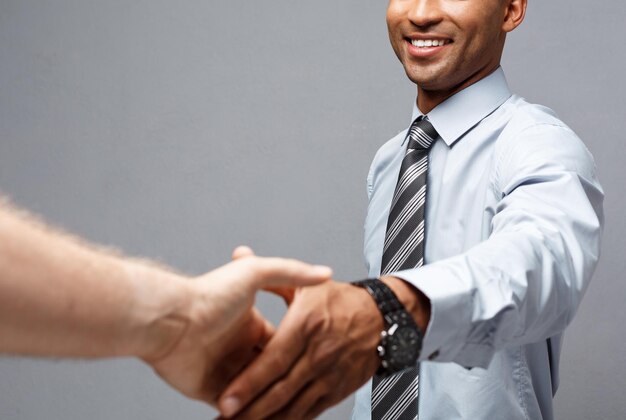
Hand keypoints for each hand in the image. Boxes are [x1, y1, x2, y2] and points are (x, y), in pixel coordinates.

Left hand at [145, 247, 331, 405]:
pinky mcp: (215, 393)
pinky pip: (239, 411)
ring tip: (296, 407)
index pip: (285, 344)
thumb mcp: (254, 273)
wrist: (168, 319)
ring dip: (276, 402)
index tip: (324, 358)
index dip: (304, 353)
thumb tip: (323, 272)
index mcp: (253, 325)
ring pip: (260, 394)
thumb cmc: (209, 294)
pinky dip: (254, 415)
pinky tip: (273, 417)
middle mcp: (242, 350)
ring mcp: (229, 373)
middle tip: (313, 388)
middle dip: (292, 381)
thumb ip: (289, 271)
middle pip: (275, 372)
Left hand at [217, 280, 383, 419]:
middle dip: (250, 411)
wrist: (385, 318)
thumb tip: (240, 252)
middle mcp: (318, 353)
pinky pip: (310, 412)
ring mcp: (329, 375)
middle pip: (280, 391)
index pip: (273, 361)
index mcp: (307, 325)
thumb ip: (273, 272)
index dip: (248, 384)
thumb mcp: (310, 286)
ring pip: (293, 408)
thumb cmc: (344, 301)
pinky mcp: (337, 391)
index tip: (226, 400)